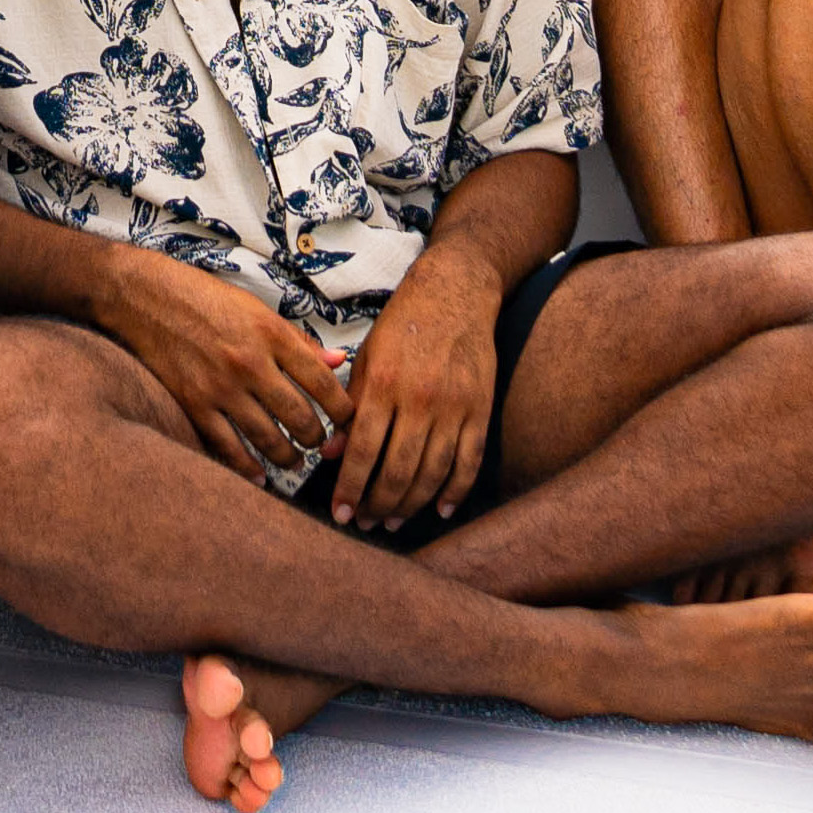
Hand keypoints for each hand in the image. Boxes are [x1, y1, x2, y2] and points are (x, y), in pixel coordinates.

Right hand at [94, 245, 351, 483]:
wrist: (148, 298)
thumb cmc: (207, 299)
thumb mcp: (259, 310)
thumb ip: (298, 340)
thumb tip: (337, 362)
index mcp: (272, 334)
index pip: (321, 381)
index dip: (342, 409)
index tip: (349, 422)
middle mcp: (250, 362)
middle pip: (299, 416)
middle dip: (316, 439)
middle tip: (322, 446)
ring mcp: (221, 387)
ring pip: (267, 438)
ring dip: (287, 457)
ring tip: (295, 462)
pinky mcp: (194, 404)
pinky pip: (227, 447)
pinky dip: (246, 467)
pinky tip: (258, 477)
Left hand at [320, 246, 501, 531]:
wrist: (457, 290)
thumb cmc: (404, 323)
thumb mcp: (367, 357)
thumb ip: (350, 407)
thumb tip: (331, 453)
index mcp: (385, 383)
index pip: (364, 451)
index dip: (350, 488)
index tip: (339, 513)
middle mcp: (420, 399)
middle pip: (398, 470)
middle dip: (377, 505)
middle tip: (364, 523)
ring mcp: (454, 406)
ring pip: (432, 473)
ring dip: (410, 506)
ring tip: (392, 522)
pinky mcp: (480, 408)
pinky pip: (469, 461)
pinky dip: (456, 491)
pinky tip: (441, 510)